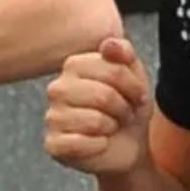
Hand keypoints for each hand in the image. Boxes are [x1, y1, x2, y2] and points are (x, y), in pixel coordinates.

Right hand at [44, 37, 151, 176]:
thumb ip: (124, 52)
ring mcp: (52, 117)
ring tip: (111, 126)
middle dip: (123, 108)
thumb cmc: (127, 107)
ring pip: (94, 121)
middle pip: (104, 95)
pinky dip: (99, 146)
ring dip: (112, 127)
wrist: (129, 145)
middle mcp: (58, 88)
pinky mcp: (53, 144)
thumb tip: (108, 44)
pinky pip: (81, 144)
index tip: (137, 94)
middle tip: (124, 113)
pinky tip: (98, 143)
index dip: (132, 86)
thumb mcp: (135, 74)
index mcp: (74, 66)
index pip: (112, 69)